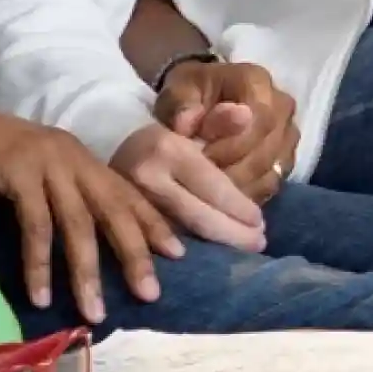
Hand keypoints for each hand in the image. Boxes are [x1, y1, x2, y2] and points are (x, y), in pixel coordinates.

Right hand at [0, 97, 180, 322]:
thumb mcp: (27, 174)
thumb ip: (55, 196)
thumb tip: (81, 238)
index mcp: (77, 155)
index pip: (125, 192)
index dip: (152, 222)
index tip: (178, 254)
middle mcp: (69, 154)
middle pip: (114, 208)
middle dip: (135, 253)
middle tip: (151, 293)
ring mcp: (44, 159)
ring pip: (79, 223)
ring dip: (87, 271)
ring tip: (94, 312)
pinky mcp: (15, 169)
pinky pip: (36, 224)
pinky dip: (39, 263)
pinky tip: (41, 295)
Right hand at [112, 123, 269, 254]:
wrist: (111, 151)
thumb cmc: (163, 142)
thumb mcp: (192, 127)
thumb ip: (221, 124)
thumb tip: (247, 115)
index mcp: (169, 150)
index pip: (213, 186)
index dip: (239, 207)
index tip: (261, 222)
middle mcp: (149, 178)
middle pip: (198, 216)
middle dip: (233, 234)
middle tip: (259, 243)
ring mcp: (132, 204)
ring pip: (180, 234)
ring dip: (215, 245)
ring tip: (244, 249)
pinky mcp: (123, 223)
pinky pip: (161, 244)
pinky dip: (191, 251)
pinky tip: (211, 257)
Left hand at [157, 57, 299, 203]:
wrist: (204, 99)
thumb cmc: (190, 94)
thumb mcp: (177, 91)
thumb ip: (182, 105)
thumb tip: (189, 125)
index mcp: (256, 81)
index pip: (258, 120)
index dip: (230, 144)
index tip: (200, 156)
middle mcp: (282, 106)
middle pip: (266, 149)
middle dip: (232, 168)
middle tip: (202, 178)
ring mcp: (289, 135)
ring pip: (271, 170)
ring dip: (240, 185)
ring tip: (210, 188)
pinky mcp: (287, 159)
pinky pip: (272, 184)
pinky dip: (248, 193)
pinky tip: (224, 195)